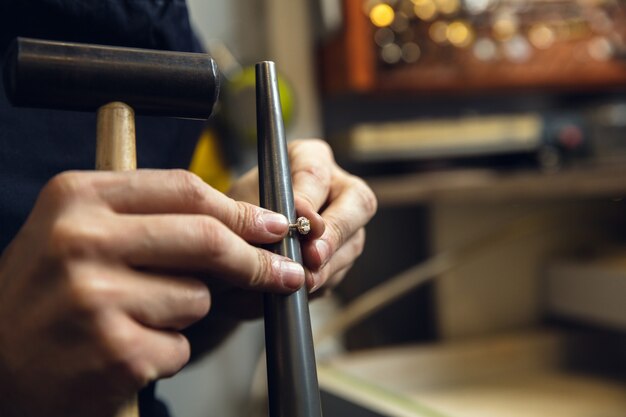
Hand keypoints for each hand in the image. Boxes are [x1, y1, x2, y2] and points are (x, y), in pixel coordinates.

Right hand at [0, 169, 303, 416]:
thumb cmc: (49, 293)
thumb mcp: (82, 232)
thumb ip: (153, 217)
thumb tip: (246, 223)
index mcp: (78, 197)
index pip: (185, 190)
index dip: (241, 210)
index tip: (275, 224)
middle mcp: (81, 241)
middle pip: (206, 239)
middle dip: (255, 259)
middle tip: (282, 270)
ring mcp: (96, 298)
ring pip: (197, 297)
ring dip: (185, 312)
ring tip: (134, 318)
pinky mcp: (114, 351)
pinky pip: (179, 346)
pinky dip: (165, 351)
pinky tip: (123, 350)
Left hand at [228, 139, 377, 297]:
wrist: (226, 255)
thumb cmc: (232, 219)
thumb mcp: (237, 210)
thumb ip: (261, 215)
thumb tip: (287, 229)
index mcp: (309, 158)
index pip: (316, 174)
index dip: (308, 201)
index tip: (296, 223)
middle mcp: (335, 185)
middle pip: (357, 202)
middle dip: (334, 234)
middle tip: (312, 257)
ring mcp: (345, 221)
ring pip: (353, 241)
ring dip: (327, 265)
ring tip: (300, 280)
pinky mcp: (343, 255)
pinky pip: (341, 270)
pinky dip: (320, 282)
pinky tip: (298, 287)